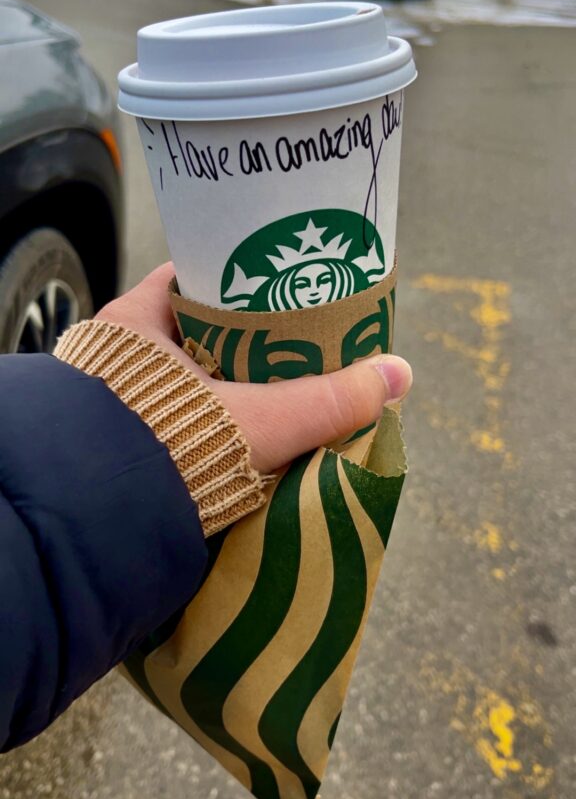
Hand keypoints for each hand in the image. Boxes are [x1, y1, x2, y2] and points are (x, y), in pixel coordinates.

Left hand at [96, 265, 411, 474]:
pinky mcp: (113, 442)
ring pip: (176, 375)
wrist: (99, 520)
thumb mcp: (263, 420)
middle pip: (188, 329)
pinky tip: (233, 433)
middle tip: (284, 343)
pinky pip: (165, 416)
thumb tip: (397, 375)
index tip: (274, 285)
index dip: (234, 277)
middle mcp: (114, 353)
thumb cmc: (172, 447)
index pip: (189, 278)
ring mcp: (108, 398)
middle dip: (234, 337)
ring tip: (269, 390)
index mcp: (135, 322)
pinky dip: (199, 420)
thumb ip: (330, 401)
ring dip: (216, 384)